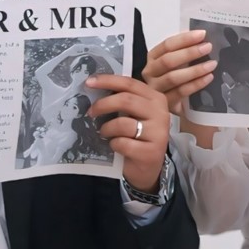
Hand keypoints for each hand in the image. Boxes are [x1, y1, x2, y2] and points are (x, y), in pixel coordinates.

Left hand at [85, 75, 171, 191]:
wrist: (148, 168)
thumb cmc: (137, 137)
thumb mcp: (134, 115)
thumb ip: (123, 100)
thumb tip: (94, 87)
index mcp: (156, 99)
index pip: (130, 84)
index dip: (108, 81)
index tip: (88, 82)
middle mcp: (160, 113)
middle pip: (125, 100)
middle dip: (103, 105)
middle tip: (91, 112)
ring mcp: (158, 133)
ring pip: (123, 123)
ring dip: (107, 129)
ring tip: (105, 134)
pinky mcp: (151, 152)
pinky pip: (123, 143)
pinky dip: (114, 144)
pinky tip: (116, 147)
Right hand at [143, 30, 216, 114]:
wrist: (170, 105)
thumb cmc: (176, 78)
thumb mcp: (177, 63)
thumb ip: (185, 51)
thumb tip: (204, 39)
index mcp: (153, 57)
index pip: (167, 45)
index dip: (185, 39)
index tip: (202, 34)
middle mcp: (150, 72)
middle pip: (168, 61)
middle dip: (189, 53)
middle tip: (208, 48)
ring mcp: (155, 88)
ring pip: (173, 78)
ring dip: (194, 70)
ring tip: (212, 64)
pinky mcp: (164, 103)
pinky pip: (180, 92)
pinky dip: (195, 84)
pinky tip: (208, 78)